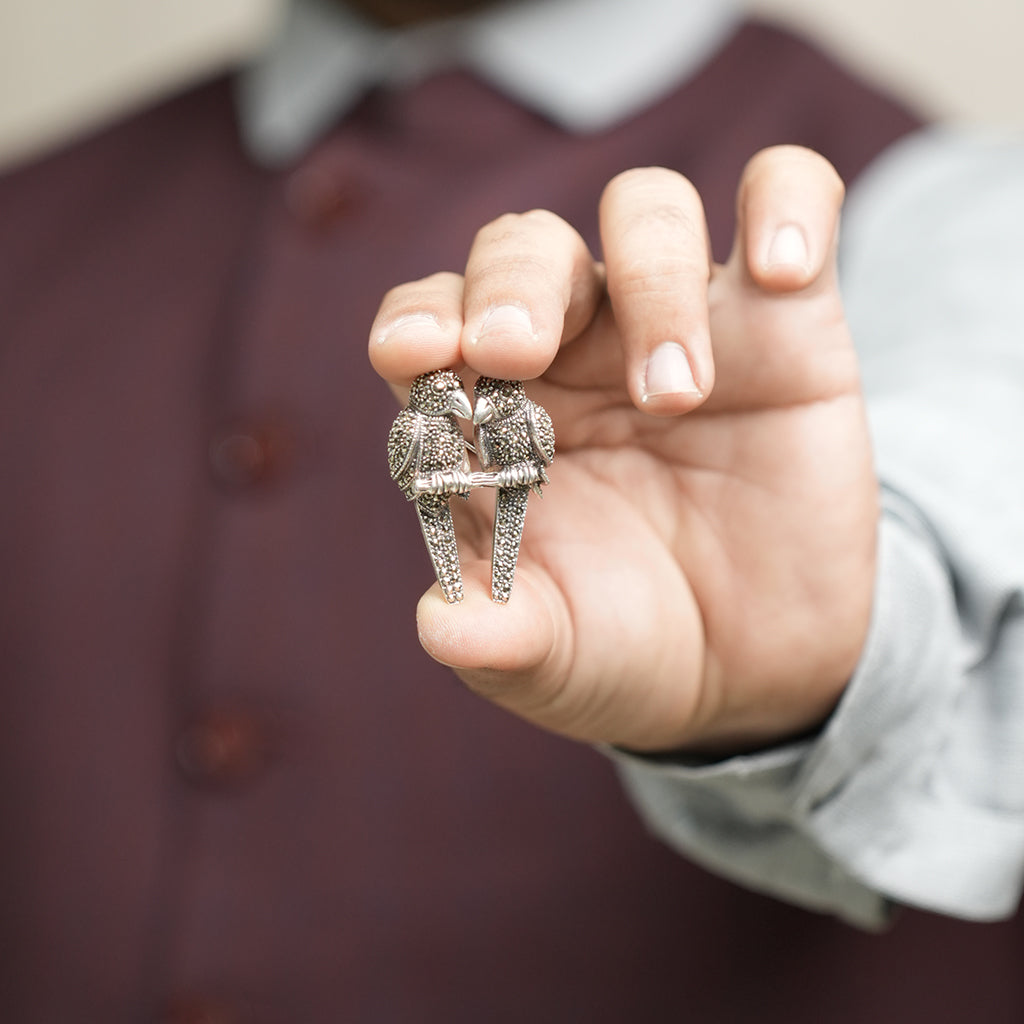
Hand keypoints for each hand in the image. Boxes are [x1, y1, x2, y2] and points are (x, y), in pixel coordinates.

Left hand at [369, 146, 876, 753]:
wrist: (752, 668)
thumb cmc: (625, 645)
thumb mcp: (557, 657)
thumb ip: (502, 639)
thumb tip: (443, 627)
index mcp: (492, 417)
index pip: (431, 323)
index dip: (416, 321)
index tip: (418, 356)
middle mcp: (575, 352)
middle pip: (525, 249)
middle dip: (511, 283)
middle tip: (515, 349)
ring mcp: (677, 326)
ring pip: (646, 210)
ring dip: (650, 278)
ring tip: (674, 398)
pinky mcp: (786, 323)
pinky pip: (787, 198)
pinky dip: (786, 206)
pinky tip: (784, 274)